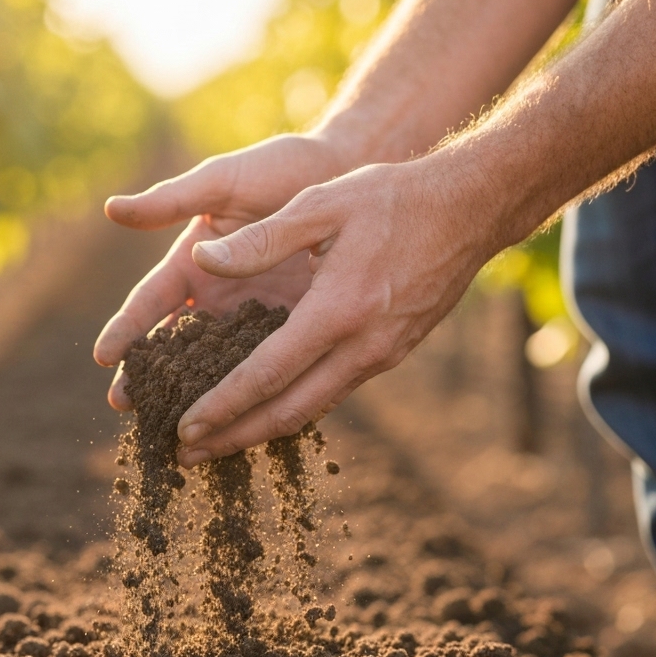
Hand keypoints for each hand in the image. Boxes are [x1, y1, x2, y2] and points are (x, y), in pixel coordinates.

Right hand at [93, 133, 347, 408]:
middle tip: (125, 407)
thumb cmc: (281, 168)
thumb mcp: (224, 181)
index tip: (104, 356)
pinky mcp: (289, 328)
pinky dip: (251, 392)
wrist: (346, 171)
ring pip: (215, 365)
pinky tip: (239, 419)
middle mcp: (215, 296)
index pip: (149, 303)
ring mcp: (251, 316)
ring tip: (174, 426)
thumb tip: (114, 209)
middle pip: (174, 346)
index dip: (126, 328)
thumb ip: (173, 199)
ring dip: (195, 395)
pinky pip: (266, 365)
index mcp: (192, 263)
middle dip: (149, 376)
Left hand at [173, 156, 496, 466]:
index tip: (185, 428)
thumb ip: (259, 239)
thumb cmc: (392, 198)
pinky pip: (334, 392)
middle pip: (288, 412)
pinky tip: (268, 409)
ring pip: (313, 409)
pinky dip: (295, 407)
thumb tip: (202, 259)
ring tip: (219, 444)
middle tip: (188, 458)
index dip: (222, 406)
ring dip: (262, 430)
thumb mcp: (320, 204)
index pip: (266, 375)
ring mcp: (381, 356)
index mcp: (337, 311)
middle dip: (234, 438)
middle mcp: (362, 347)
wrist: (471, 209)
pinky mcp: (391, 354)